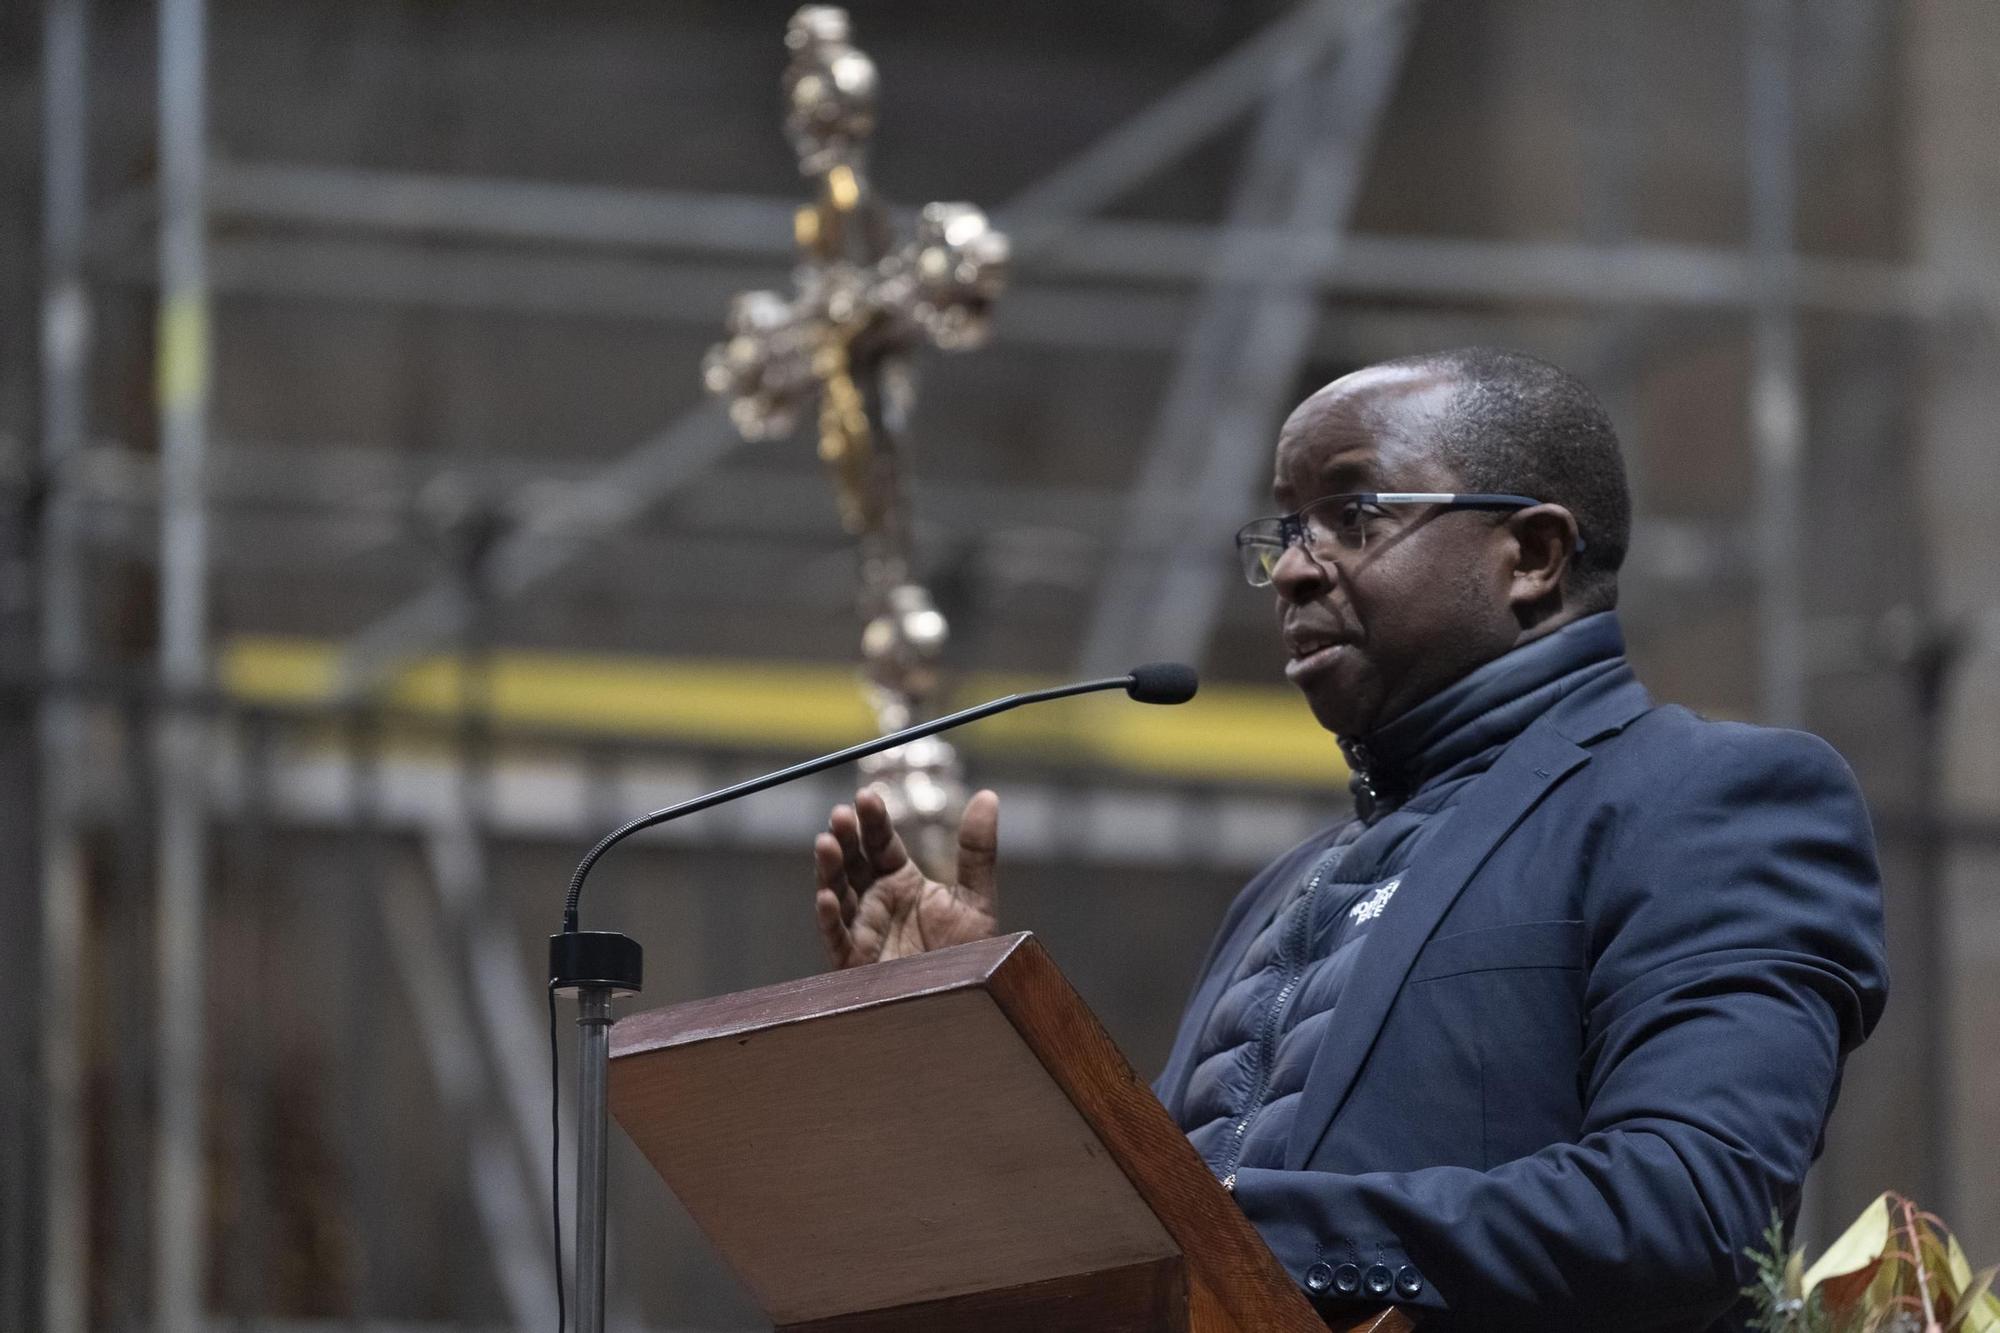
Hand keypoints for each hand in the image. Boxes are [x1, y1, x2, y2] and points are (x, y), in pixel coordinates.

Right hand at [812, 787, 998, 968]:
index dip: (872, 820)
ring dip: (829, 869)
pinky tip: (826, 897)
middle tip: (840, 814)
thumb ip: (977, 850)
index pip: (881, 842)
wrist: (968, 1003)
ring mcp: (863, 929)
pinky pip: (836, 938)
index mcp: (903, 883)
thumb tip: (988, 796)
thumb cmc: (970, 956)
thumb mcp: (976, 899)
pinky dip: (828, 918)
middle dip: (845, 838)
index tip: (866, 796)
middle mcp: (877, 902)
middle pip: (853, 862)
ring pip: (836, 893)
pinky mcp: (854, 962)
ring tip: (826, 843)